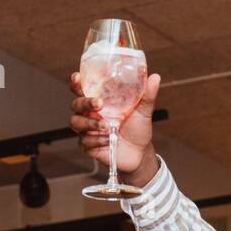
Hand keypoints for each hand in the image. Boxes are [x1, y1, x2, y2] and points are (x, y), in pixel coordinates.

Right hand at [69, 71, 160, 186]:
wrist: (140, 153)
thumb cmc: (138, 128)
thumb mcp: (143, 110)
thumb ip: (147, 94)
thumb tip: (155, 77)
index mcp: (99, 101)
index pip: (81, 88)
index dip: (75, 82)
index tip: (77, 77)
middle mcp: (89, 114)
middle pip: (76, 104)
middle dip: (85, 102)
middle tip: (99, 104)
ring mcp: (87, 130)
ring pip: (75, 122)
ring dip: (90, 123)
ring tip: (107, 126)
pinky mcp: (88, 146)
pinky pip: (84, 141)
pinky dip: (96, 140)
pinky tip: (108, 140)